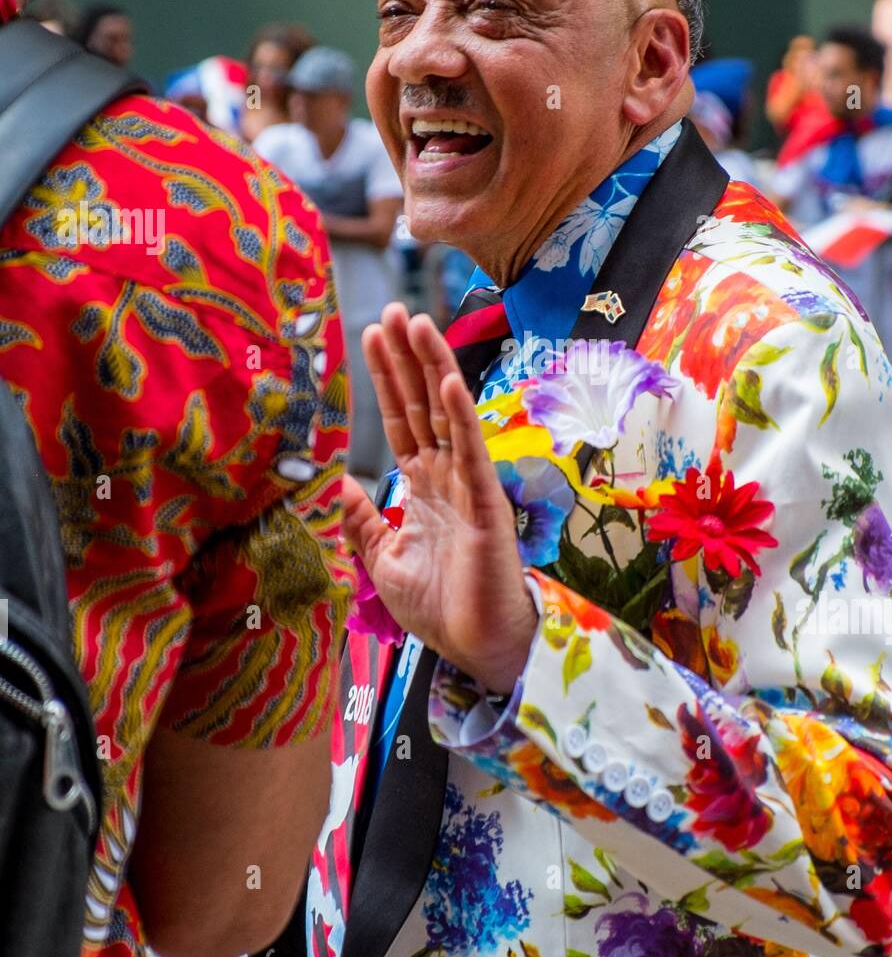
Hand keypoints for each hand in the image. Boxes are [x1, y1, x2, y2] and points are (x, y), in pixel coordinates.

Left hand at [342, 302, 537, 693]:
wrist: (475, 646)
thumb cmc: (438, 607)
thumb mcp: (383, 562)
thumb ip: (364, 522)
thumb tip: (342, 482)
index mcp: (421, 487)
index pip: (399, 420)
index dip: (385, 379)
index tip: (370, 337)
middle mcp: (445, 475)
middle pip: (421, 402)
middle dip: (405, 357)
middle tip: (392, 309)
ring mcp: (468, 483)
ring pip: (447, 413)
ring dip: (432, 367)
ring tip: (416, 322)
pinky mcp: (486, 501)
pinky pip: (472, 449)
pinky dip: (462, 414)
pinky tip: (450, 380)